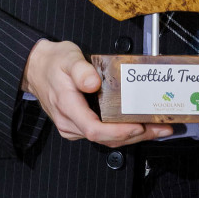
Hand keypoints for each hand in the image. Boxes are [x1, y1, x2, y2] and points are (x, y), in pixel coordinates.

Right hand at [21, 39, 173, 147]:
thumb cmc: (54, 62)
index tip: (138, 126)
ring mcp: (73, 127)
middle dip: (136, 136)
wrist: (37, 67)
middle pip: (105, 138)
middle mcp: (70, 123)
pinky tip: (138, 125)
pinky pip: (102, 134)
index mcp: (67, 107)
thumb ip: (80, 70)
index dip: (118, 132)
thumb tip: (93, 82)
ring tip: (157, 128)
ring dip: (132, 136)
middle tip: (161, 128)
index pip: (94, 129)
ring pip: (106, 139)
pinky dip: (122, 132)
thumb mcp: (67, 57)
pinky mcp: (78, 125)